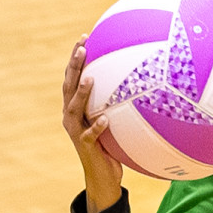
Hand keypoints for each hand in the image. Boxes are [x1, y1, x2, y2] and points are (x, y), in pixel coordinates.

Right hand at [63, 37, 123, 212]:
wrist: (103, 176)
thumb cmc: (111, 144)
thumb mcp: (114, 119)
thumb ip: (119, 101)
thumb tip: (144, 79)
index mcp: (76, 106)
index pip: (73, 76)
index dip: (76, 57)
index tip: (85, 37)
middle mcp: (71, 116)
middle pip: (68, 85)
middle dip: (74, 65)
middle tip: (82, 47)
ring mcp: (76, 131)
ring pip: (74, 108)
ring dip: (82, 92)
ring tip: (90, 78)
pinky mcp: (85, 146)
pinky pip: (90, 135)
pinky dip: (97, 127)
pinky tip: (106, 119)